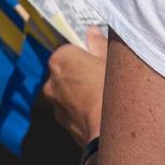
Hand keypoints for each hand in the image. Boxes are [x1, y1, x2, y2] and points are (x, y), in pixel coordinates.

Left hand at [43, 26, 107, 147]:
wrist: (111, 132)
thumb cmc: (112, 91)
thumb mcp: (111, 59)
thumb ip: (98, 43)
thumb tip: (93, 33)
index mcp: (61, 60)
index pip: (70, 49)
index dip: (88, 53)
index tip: (100, 57)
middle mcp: (51, 83)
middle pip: (68, 71)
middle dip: (84, 73)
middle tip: (106, 75)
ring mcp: (56, 106)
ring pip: (71, 93)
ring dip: (84, 93)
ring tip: (108, 95)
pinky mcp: (63, 125)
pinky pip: (74, 111)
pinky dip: (85, 110)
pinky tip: (104, 110)